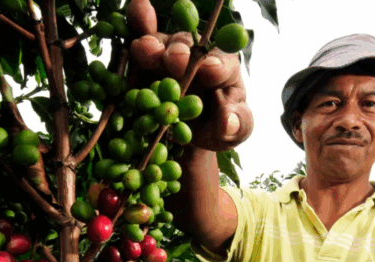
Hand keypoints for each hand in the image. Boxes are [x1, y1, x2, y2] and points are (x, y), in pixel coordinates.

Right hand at [125, 0, 252, 150]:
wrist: (180, 136)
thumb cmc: (213, 129)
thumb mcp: (232, 132)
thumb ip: (237, 125)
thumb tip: (228, 122)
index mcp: (223, 71)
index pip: (224, 65)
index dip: (217, 66)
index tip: (210, 71)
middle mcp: (195, 56)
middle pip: (189, 48)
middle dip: (181, 52)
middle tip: (173, 59)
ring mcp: (167, 54)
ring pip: (161, 43)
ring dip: (152, 44)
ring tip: (143, 49)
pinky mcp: (142, 59)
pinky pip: (141, 34)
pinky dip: (138, 20)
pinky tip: (137, 6)